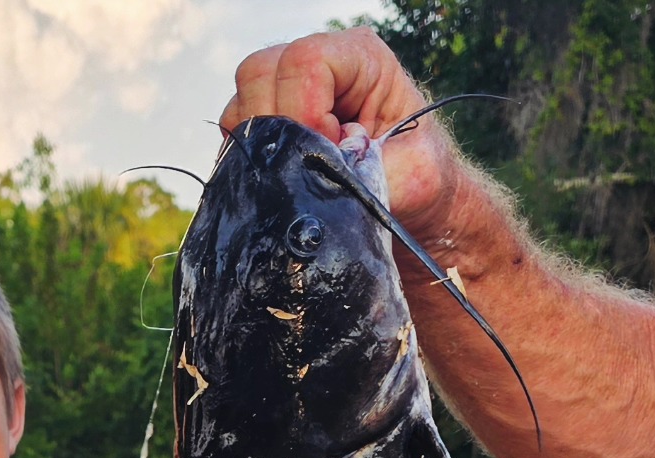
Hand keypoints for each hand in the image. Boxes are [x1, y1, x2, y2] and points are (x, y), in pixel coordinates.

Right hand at [220, 27, 459, 236]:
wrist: (412, 202)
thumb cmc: (418, 180)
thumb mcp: (409, 175)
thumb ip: (365, 169)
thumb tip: (315, 174)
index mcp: (361, 58)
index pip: (305, 61)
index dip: (306, 109)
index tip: (329, 149)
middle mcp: (318, 65)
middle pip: (259, 72)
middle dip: (275, 128)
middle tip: (304, 166)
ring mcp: (286, 93)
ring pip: (241, 105)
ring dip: (260, 147)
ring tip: (294, 174)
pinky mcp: (269, 126)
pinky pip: (236, 136)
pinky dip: (250, 161)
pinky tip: (280, 179)